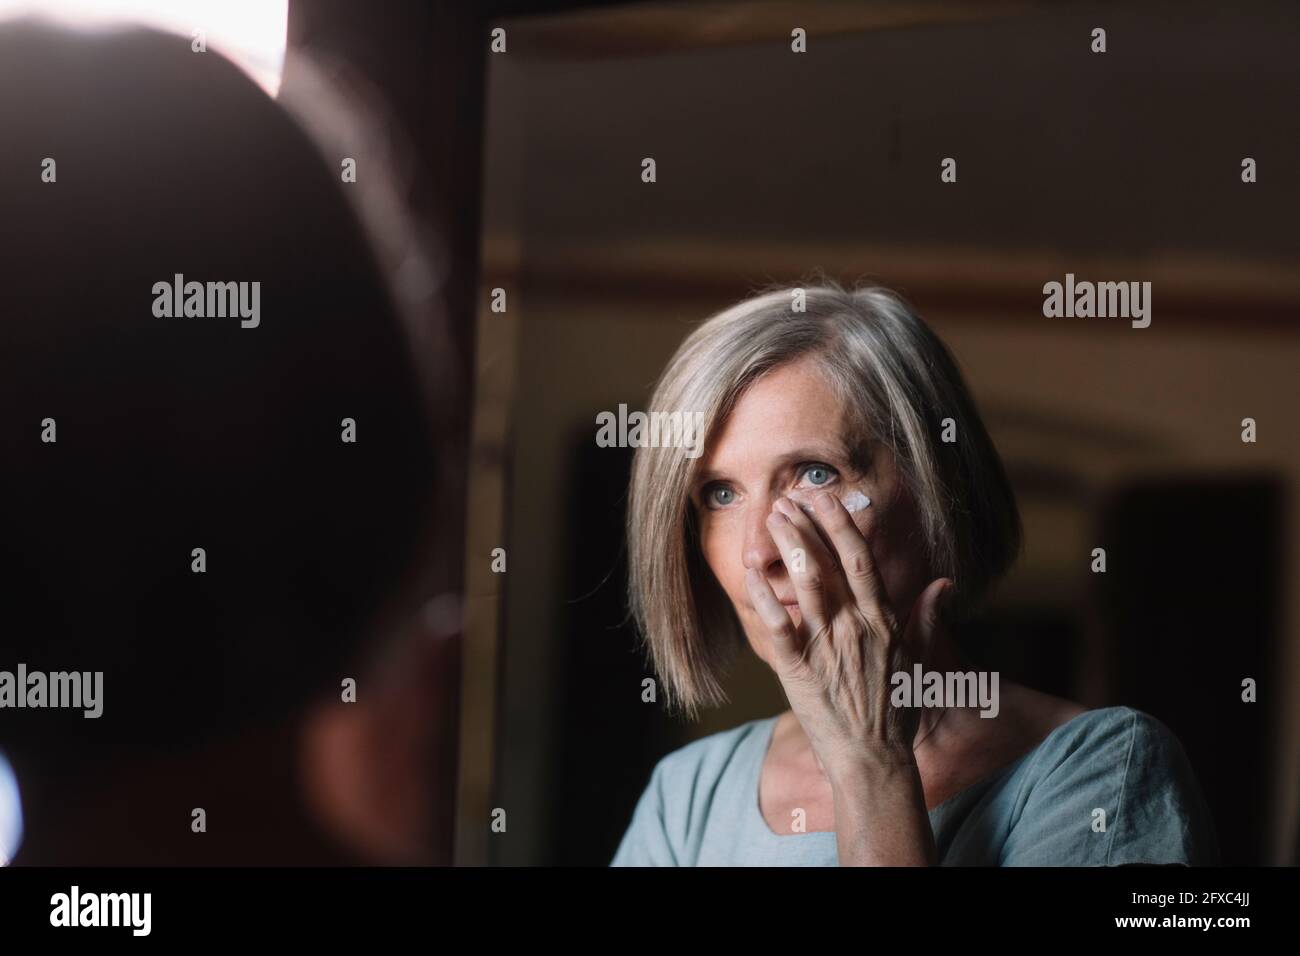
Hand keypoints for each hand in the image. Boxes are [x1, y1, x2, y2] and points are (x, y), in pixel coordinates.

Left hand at [744, 491, 952, 780]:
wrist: (874, 760)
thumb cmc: (896, 711)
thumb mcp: (919, 661)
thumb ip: (927, 618)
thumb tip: (945, 583)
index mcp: (883, 621)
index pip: (862, 560)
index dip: (842, 524)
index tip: (826, 497)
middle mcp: (855, 627)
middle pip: (830, 563)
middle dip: (808, 525)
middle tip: (789, 497)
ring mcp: (826, 647)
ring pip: (806, 584)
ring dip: (788, 547)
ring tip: (773, 517)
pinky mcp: (799, 670)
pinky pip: (778, 626)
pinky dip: (764, 596)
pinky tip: (750, 572)